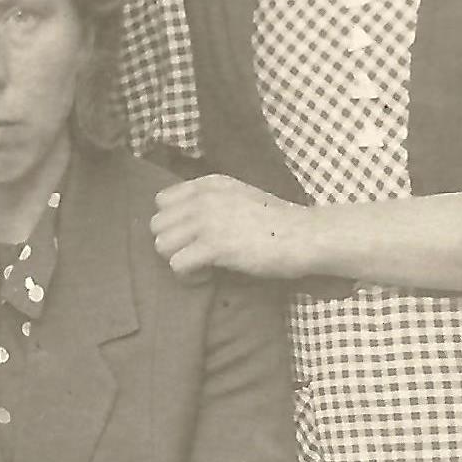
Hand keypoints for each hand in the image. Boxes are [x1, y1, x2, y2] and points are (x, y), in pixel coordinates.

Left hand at [151, 173, 310, 281]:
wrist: (304, 236)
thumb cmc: (277, 223)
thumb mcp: (240, 198)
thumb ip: (212, 202)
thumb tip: (185, 223)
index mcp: (209, 184)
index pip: (162, 201)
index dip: (172, 224)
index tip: (192, 237)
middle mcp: (203, 198)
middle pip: (157, 225)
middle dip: (173, 244)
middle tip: (196, 255)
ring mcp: (207, 220)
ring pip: (162, 245)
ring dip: (179, 261)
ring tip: (204, 266)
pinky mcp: (214, 245)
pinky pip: (177, 265)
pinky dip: (190, 277)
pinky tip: (210, 275)